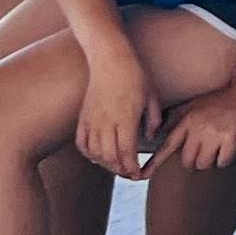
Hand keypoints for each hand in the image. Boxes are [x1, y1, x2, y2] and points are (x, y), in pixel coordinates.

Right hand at [75, 49, 159, 177]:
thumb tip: (150, 137)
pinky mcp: (83, 117)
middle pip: (110, 157)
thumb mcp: (152, 97)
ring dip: (106, 164)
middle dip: (121, 170)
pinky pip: (82, 143)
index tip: (139, 174)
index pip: (126, 153)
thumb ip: (153, 120)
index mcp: (126, 119)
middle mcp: (106, 123)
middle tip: (130, 175)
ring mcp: (92, 121)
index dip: (132, 168)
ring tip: (117, 166)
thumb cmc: (135, 76)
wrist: (110, 59)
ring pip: (95, 153)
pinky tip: (98, 157)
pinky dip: (89, 154)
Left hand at [153, 66, 235, 173]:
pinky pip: (222, 162)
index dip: (153, 163)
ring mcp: (214, 133)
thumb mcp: (196, 105)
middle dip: (196, 159)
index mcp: (187, 119)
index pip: (166, 145)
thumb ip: (178, 119)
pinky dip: (225, 159)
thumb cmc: (224, 100)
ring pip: (203, 164)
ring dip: (211, 160)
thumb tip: (161, 134)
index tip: (141, 175)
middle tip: (207, 148)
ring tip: (218, 146)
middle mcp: (198, 127)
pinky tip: (230, 147)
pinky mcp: (231, 138)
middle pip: (187, 161)